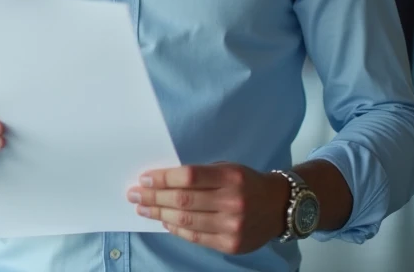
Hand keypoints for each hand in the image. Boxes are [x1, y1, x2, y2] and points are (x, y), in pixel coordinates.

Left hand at [128, 164, 289, 254]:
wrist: (278, 207)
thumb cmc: (246, 182)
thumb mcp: (227, 168)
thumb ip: (200, 175)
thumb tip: (162, 181)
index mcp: (231, 177)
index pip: (189, 176)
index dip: (164, 178)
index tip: (145, 178)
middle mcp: (233, 202)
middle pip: (184, 200)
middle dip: (154, 197)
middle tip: (135, 194)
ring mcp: (233, 226)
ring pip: (186, 221)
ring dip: (159, 214)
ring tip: (143, 208)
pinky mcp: (231, 244)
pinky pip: (196, 237)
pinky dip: (176, 229)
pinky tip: (164, 221)